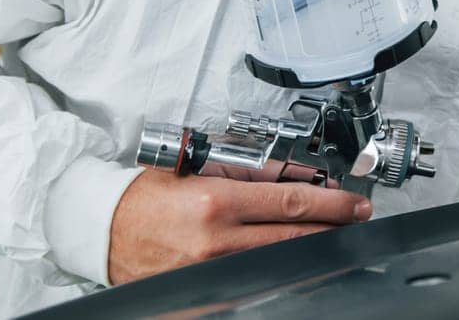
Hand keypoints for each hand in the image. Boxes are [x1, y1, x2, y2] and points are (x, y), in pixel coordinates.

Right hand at [107, 168, 370, 284]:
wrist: (102, 229)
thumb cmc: (147, 195)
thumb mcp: (200, 170)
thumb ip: (250, 175)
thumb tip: (298, 180)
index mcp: (217, 202)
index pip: (292, 203)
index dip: (331, 204)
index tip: (354, 202)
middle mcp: (217, 240)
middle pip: (294, 235)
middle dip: (332, 226)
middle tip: (356, 218)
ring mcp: (211, 270)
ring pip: (279, 258)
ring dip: (310, 245)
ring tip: (330, 232)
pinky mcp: (206, 288)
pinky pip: (254, 276)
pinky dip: (279, 264)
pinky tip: (294, 256)